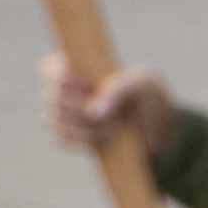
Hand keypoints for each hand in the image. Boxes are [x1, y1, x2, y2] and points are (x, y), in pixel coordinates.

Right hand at [42, 53, 171, 157]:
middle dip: (78, 105)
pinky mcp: (69, 138)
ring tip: (113, 124)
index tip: (89, 85)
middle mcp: (66, 91)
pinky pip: (60, 139)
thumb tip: (92, 111)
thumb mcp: (144, 82)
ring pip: (52, 120)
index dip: (61, 77)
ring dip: (84, 125)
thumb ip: (120, 87)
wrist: (158, 130)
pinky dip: (82, 139)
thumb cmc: (149, 96)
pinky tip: (104, 137)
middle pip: (50, 96)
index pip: (49, 68)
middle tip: (109, 110)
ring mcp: (64, 116)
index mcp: (79, 68)